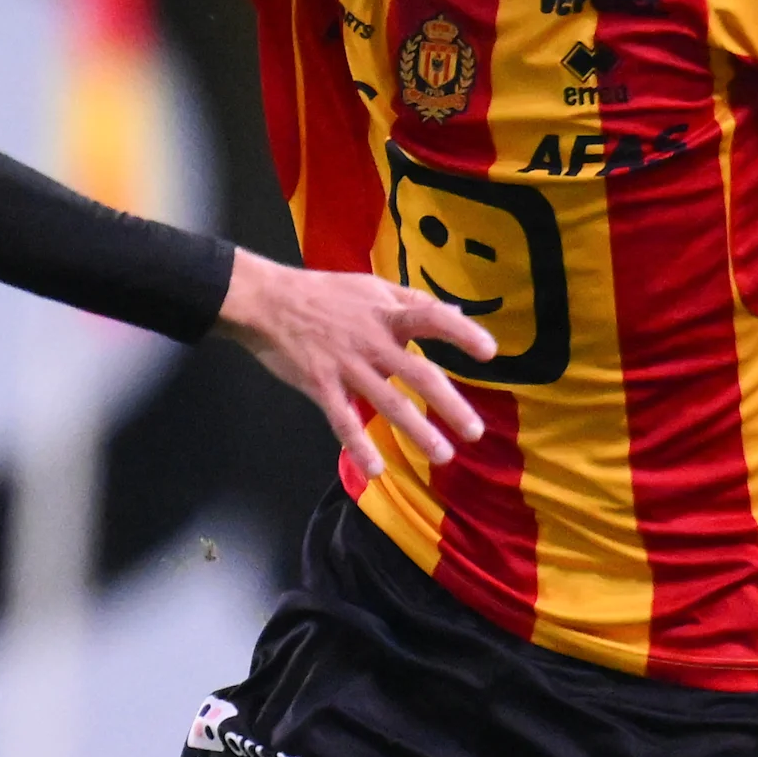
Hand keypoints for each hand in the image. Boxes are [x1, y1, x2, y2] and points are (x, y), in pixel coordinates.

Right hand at [216, 250, 490, 475]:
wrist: (267, 301)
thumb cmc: (323, 293)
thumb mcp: (371, 286)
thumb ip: (412, 300)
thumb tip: (457, 313)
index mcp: (386, 313)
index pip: (432, 319)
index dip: (462, 333)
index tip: (490, 352)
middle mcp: (372, 341)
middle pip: (418, 373)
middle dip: (448, 404)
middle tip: (474, 431)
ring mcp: (347, 366)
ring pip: (388, 403)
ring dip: (417, 431)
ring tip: (442, 455)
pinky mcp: (321, 385)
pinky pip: (343, 421)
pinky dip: (358, 446)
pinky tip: (375, 470)